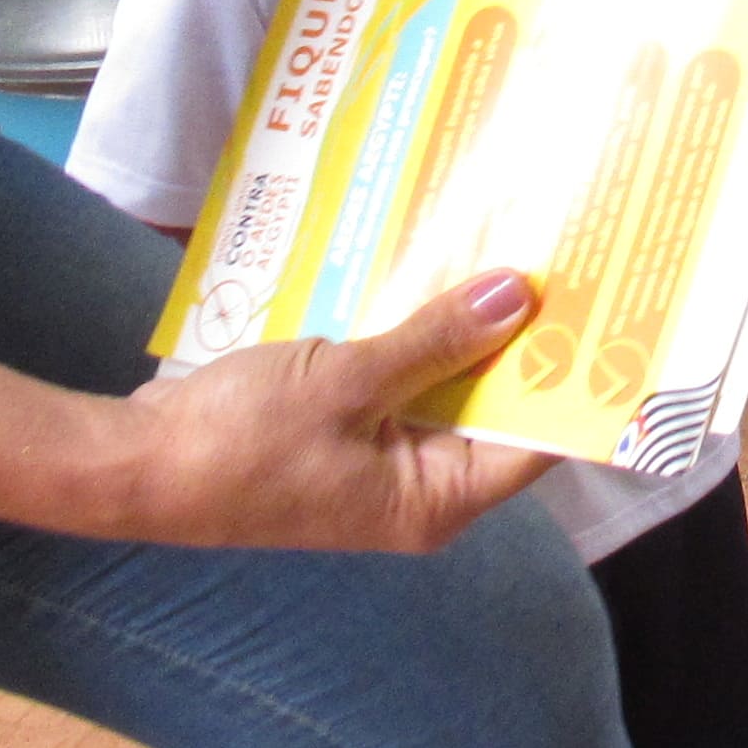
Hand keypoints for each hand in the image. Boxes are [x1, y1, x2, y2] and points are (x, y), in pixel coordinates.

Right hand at [107, 270, 554, 552]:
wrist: (137, 464)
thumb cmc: (239, 441)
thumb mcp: (345, 381)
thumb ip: (433, 340)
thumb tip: (518, 297)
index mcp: (434, 499)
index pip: (534, 443)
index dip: (572, 380)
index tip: (610, 316)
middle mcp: (418, 488)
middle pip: (494, 409)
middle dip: (520, 339)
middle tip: (563, 259)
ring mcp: (378, 459)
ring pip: (445, 385)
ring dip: (463, 327)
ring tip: (509, 247)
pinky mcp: (344, 430)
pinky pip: (398, 377)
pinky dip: (412, 332)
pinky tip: (430, 270)